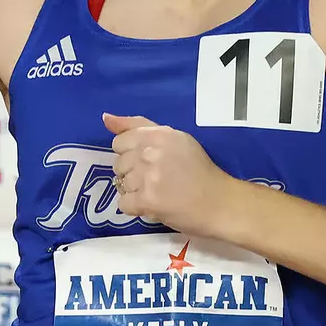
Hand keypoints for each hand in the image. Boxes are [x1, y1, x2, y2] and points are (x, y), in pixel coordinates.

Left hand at [104, 113, 228, 234]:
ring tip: (157, 192)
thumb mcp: (175, 139)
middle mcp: (150, 151)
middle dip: (133, 173)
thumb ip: (139, 126)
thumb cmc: (199, 170)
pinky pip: (123, 204)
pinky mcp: (147, 200)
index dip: (130, 154)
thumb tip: (106, 118)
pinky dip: (136, 208)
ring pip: (120, 184)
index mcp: (159, 133)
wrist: (219, 202)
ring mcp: (147, 176)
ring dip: (135, 191)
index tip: (148, 162)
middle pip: (118, 164)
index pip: (119, 141)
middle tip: (157, 180)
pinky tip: (153, 205)